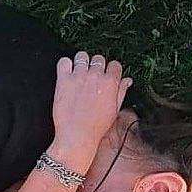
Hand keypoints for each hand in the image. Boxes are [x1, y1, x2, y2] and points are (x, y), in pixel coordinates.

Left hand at [50, 52, 131, 173]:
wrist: (77, 135)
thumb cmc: (96, 126)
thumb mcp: (115, 109)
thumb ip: (121, 91)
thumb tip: (127, 80)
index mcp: (110, 83)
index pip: (114, 64)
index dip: (111, 70)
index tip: (106, 75)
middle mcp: (95, 76)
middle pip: (98, 58)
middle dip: (96, 66)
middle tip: (91, 77)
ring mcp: (79, 76)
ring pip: (82, 56)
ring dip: (81, 62)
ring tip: (79, 73)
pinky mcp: (64, 80)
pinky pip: (64, 61)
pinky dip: (65, 65)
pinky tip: (67, 73)